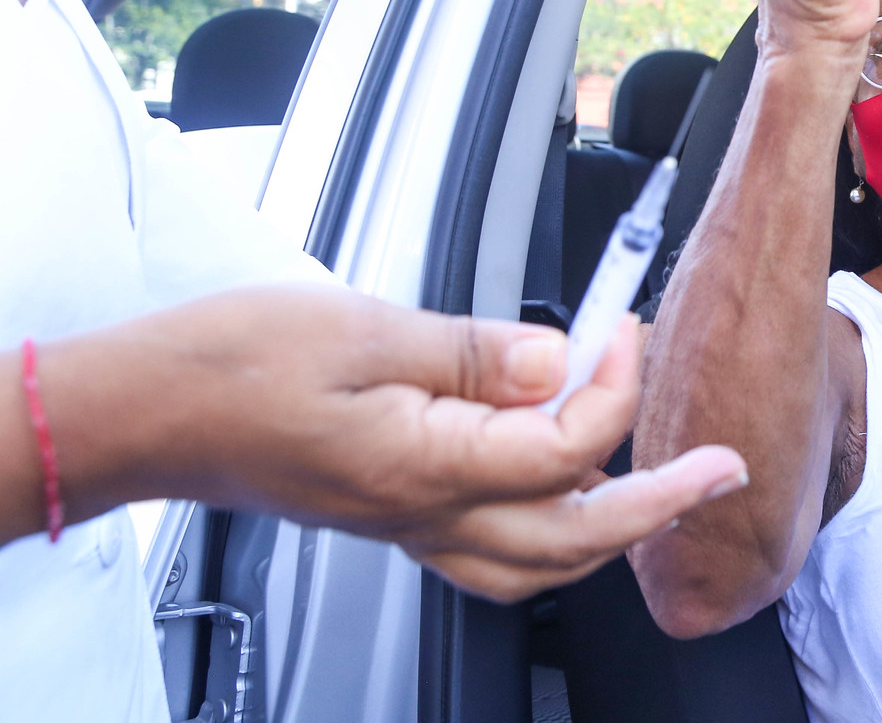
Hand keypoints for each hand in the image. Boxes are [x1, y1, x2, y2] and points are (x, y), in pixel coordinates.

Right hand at [36, 286, 747, 601]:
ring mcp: (410, 524)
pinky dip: (553, 526)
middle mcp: (426, 514)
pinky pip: (495, 549)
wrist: (151, 409)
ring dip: (613, 525)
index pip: (564, 448)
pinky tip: (569, 483)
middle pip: (574, 537)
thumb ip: (473, 351)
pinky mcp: (394, 513)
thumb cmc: (234, 364)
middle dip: (662, 501)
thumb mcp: (363, 328)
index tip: (625, 328)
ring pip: (539, 561)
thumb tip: (557, 358)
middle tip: (723, 467)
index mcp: (425, 467)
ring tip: (665, 485)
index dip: (614, 385)